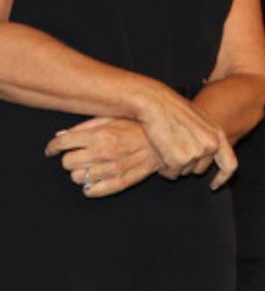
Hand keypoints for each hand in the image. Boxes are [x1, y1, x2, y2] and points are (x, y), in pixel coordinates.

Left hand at [45, 116, 160, 197]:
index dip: (53, 147)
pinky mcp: (119, 182)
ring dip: (81, 172)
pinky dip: (89, 186)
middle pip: (67, 162)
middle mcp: (104, 152)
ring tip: (92, 165)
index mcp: (101, 134)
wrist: (166, 141)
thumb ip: (87, 125)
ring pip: (76, 178)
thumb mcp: (114, 118)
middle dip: (70, 157)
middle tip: (79, 154)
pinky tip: (96, 177)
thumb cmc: (139, 128)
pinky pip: (91, 191)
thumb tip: (62, 136)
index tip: (52, 149)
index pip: (63, 143)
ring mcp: (111, 169)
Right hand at [134, 86, 237, 189]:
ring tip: (168, 144)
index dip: (223, 178)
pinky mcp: (179, 159)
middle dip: (186, 165)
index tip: (214, 186)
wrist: (157, 103)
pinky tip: (160, 149)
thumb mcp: (200, 121)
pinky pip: (171, 173)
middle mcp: (211, 146)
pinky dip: (164, 167)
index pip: (230, 164)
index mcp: (218, 136)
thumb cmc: (175, 111)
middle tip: (174, 148)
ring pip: (183, 173)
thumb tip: (210, 153)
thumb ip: (208, 138)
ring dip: (174, 165)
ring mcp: (196, 153)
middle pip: (198, 171)